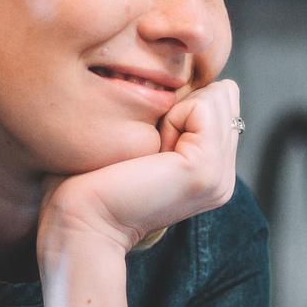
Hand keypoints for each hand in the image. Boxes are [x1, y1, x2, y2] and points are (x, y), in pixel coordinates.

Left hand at [40, 80, 241, 258]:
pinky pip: (201, 108)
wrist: (83, 222)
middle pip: (224, 96)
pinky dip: (171, 117)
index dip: (181, 105)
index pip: (221, 102)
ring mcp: (220, 177)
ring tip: (149, 152)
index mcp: (213, 173)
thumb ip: (177, 121)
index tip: (148, 146)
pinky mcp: (205, 169)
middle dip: (182, 106)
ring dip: (175, 112)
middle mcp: (223, 177)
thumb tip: (191, 84)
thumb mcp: (147, 144)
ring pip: (217, 97)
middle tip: (148, 150)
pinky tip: (151, 152)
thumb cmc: (94, 180)